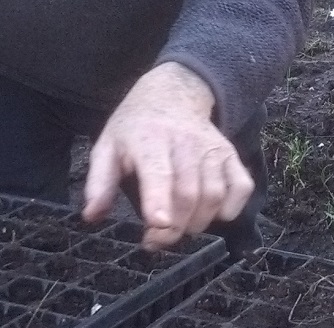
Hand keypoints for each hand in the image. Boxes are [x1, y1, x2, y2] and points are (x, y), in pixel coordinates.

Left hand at [82, 62, 253, 249]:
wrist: (173, 92)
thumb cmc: (136, 126)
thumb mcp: (107, 145)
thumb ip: (99, 182)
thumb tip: (91, 216)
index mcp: (150, 140)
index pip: (158, 173)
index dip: (159, 201)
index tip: (158, 226)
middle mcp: (185, 143)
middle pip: (188, 193)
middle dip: (173, 228)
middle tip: (156, 241)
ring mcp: (212, 148)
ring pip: (214, 195)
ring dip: (198, 223)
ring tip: (179, 227)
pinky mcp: (230, 154)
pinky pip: (241, 186)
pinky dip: (231, 208)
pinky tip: (212, 214)